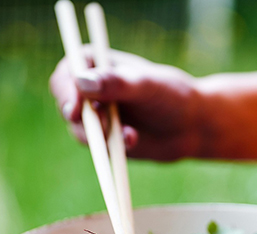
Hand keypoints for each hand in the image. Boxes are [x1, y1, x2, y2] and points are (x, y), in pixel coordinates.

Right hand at [49, 50, 205, 160]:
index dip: (66, 89)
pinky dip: (110, 147)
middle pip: (66, 101)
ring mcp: (95, 113)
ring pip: (79, 128)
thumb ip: (117, 83)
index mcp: (97, 62)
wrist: (190, 127)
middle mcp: (91, 87)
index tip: (76, 108)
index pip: (68, 71)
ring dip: (101, 135)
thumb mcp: (147, 86)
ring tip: (130, 135)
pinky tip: (133, 140)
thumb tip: (82, 81)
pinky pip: (95, 146)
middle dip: (82, 118)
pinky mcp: (103, 137)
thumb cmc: (172, 96)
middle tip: (103, 126)